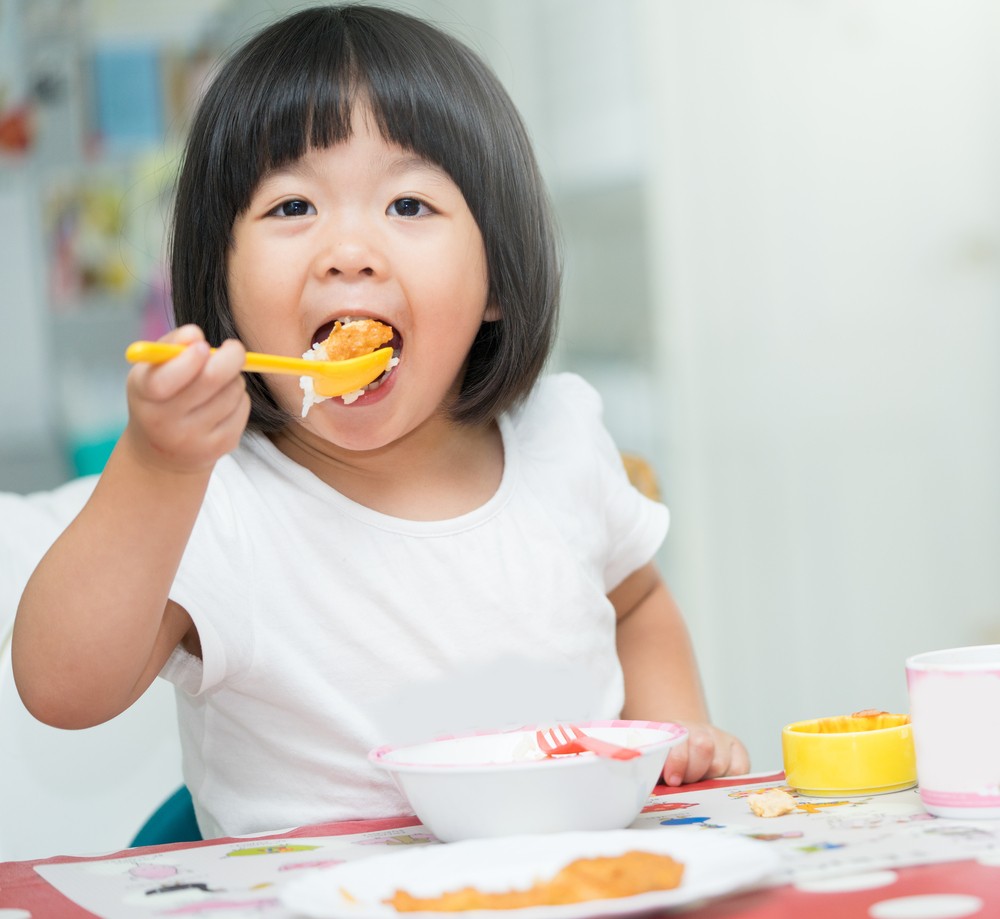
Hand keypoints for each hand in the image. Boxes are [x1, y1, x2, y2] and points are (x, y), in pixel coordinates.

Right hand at [124, 324, 250, 474]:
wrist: (163, 452)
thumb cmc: (160, 395)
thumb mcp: (153, 368)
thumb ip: (172, 345)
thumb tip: (195, 335)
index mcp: (144, 396)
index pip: (165, 379)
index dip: (188, 359)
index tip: (203, 346)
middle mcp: (166, 423)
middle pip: (211, 380)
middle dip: (230, 356)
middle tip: (233, 348)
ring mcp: (195, 439)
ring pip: (232, 390)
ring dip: (233, 377)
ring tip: (218, 381)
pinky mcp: (222, 446)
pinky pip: (243, 407)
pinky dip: (238, 396)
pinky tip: (223, 401)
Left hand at [660, 722, 749, 785]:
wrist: (683, 748)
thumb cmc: (667, 761)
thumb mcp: (655, 761)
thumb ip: (652, 768)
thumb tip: (648, 783)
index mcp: (674, 728)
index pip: (680, 739)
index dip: (677, 761)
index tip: (672, 779)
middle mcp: (699, 728)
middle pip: (703, 746)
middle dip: (693, 772)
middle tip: (686, 782)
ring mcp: (719, 737)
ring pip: (720, 762)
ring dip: (708, 778)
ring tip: (699, 782)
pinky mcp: (737, 749)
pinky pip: (739, 768)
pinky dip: (728, 778)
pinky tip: (716, 780)